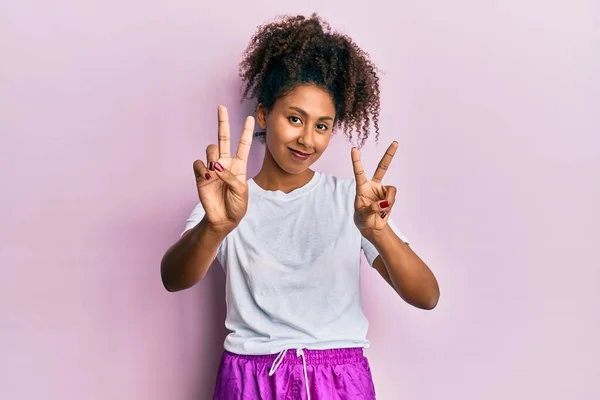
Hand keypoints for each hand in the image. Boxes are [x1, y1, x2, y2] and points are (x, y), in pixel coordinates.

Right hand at [193, 106, 254, 231]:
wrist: (223, 220)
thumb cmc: (236, 206)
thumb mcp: (241, 192)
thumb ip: (231, 177)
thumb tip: (216, 167)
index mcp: (239, 166)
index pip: (243, 144)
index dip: (246, 131)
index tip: (250, 117)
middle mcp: (225, 163)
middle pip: (223, 137)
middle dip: (223, 122)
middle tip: (221, 107)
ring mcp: (212, 168)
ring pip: (210, 149)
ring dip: (213, 157)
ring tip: (215, 172)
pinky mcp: (201, 175)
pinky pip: (199, 163)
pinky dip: (203, 169)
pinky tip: (207, 177)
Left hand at [351, 141, 398, 236]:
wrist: (372, 227)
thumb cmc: (363, 220)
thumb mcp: (363, 216)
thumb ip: (372, 209)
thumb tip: (384, 202)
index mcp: (361, 188)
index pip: (359, 172)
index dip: (356, 160)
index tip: (354, 149)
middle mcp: (373, 186)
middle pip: (382, 167)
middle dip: (389, 155)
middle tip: (395, 142)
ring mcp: (383, 190)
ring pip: (391, 191)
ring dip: (389, 202)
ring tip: (381, 211)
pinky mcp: (390, 196)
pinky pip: (393, 197)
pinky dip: (390, 205)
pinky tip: (385, 211)